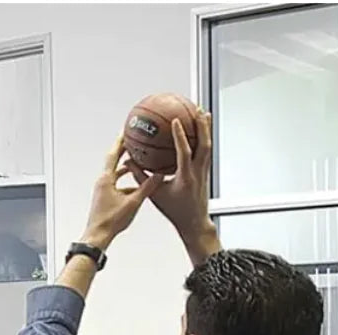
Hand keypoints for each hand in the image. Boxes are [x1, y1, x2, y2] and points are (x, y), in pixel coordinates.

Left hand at [80, 135, 163, 250]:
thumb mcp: (133, 203)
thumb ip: (147, 188)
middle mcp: (103, 182)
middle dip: (123, 150)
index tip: (126, 130)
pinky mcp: (105, 197)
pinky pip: (116, 184)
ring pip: (115, 173)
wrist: (97, 237)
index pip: (113, 154)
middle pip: (113, 160)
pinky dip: (126, 180)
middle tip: (133, 140)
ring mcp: (103, 190)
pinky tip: (136, 184)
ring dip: (126, 166)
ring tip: (137, 160)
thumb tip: (159, 175)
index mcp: (106, 180)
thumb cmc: (111, 221)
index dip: (120, 141)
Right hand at [129, 109, 219, 263]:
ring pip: (208, 145)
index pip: (185, 153)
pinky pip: (206, 150)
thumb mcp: (154, 195)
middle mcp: (198, 172)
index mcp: (185, 178)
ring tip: (202, 112)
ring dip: (206, 128)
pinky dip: (204, 137)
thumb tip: (130, 161)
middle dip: (201, 126)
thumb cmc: (174, 211)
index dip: (181, 136)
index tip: (177, 121)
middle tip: (197, 109)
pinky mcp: (206, 171)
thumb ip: (142, 177)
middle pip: (204, 144)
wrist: (194, 222)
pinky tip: (200, 130)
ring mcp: (204, 171)